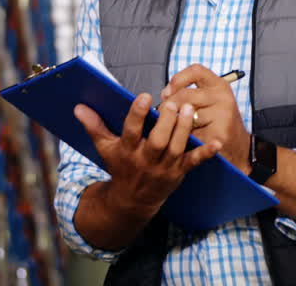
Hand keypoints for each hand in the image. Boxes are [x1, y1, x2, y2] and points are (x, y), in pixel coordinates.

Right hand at [74, 92, 220, 220]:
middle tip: (172, 101)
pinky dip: (206, 153)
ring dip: (184, 129)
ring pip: (176, 148)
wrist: (132, 200)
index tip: (144, 96)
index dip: (138, 114)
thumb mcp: (105, 148)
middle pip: (158, 140)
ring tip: (190, 108)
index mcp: (127, 150)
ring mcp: (164, 167)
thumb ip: (94, 126)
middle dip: (166, 121)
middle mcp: (146, 160)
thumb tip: (78, 107)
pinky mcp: (179, 172)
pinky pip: (194, 163)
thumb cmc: (120, 166)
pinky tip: (217, 142)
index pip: (131, 131)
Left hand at [161, 65, 250, 172]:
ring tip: (180, 130)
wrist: (239, 148)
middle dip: (169, 107)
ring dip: (178, 125)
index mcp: (218, 85)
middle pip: (185, 95)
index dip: (178, 79)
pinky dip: (187, 140)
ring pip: (187, 116)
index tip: (167, 93)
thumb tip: (165, 95)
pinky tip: (191, 141)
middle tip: (163, 117)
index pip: (196, 71)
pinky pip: (193, 134)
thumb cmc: (216, 123)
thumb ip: (189, 94)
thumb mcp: (208, 101)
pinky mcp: (220, 133)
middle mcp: (223, 96)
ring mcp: (223, 114)